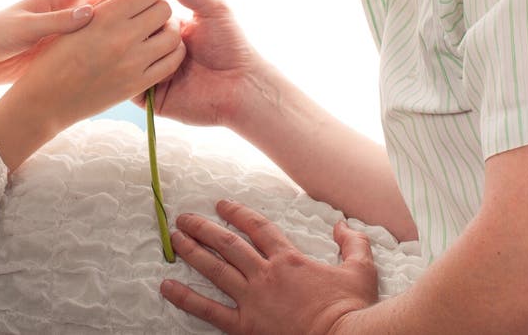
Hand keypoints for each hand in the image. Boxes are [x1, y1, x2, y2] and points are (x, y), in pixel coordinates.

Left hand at [0, 0, 149, 86]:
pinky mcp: (77, 49)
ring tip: (170, 17)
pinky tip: (146, 48)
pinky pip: (107, 40)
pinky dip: (126, 40)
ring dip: (140, 14)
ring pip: (117, 17)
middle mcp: (76, 8)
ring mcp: (79, 29)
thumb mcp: (24, 27)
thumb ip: (56, 21)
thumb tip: (90, 14)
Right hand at [41, 0, 185, 124]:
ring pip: (173, 35)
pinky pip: (171, 63)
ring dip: (168, 28)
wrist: (44, 101)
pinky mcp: (136, 86)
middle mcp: (121, 38)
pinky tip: (160, 49)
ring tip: (156, 30)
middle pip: (165, 8)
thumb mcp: (76, 21)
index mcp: (104, 16)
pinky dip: (172, 52)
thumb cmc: (53, 55)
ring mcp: (131, 64)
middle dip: (160, 5)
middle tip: (150, 11)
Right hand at [139, 0, 262, 126]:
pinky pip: (131, 80)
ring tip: (180, 50)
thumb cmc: (231, 44)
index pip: (138, 3)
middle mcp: (153, 44)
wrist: (241, 87)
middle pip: (129, 25)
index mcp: (164, 23)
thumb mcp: (211, 7)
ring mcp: (147, 68)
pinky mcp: (147, 94)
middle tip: (169, 23)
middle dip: (146, 20)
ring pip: (127, 51)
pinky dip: (145, 71)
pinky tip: (169, 69)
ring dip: (150, 46)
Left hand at [162, 200, 377, 334]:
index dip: (237, 213)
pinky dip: (186, 298)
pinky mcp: (246, 327)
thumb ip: (352, 243)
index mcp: (288, 259)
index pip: (256, 227)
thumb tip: (342, 225)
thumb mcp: (360, 270)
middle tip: (185, 218)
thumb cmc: (352, 310)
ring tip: (174, 239)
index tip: (221, 205)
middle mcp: (265, 274)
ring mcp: (253, 300)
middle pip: (227, 244)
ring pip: (214, 269)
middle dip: (203, 228)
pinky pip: (209, 311)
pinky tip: (167, 288)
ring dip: (192, 252)